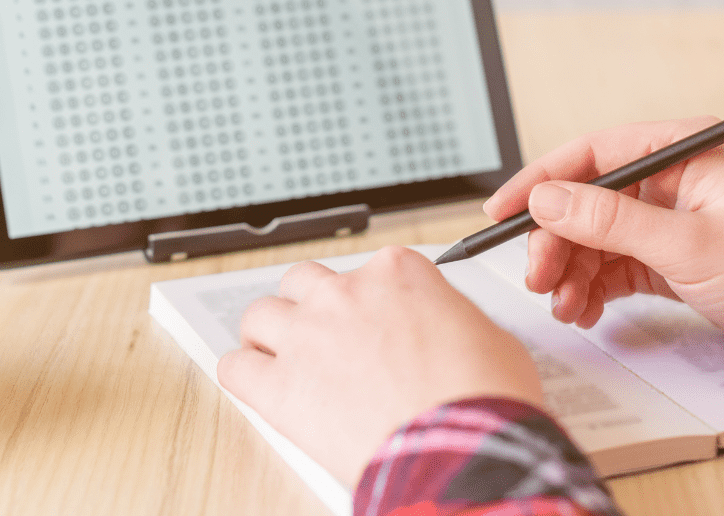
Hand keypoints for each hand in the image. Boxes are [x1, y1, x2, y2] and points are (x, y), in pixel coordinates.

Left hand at [216, 246, 542, 487]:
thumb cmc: (486, 401)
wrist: (467, 453)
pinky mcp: (280, 387)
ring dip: (269, 334)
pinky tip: (254, 384)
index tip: (373, 319)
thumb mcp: (489, 336)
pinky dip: (241, 374)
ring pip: (260, 314)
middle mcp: (345, 293)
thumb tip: (444, 330)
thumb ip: (450, 317)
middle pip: (304, 281)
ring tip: (279, 356)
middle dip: (310, 305)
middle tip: (321, 334)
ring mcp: (307, 335)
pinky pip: (235, 367)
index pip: (368, 269)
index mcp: (396, 272)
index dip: (371, 299)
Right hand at [484, 118, 723, 364]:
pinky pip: (612, 264)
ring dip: (570, 270)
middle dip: (556, 240)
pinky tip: (583, 308)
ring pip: (593, 236)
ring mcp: (667, 220)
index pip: (591, 155)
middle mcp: (670, 182)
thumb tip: (546, 199)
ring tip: (564, 303)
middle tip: (536, 274)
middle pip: (585, 200)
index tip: (502, 210)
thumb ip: (610, 220)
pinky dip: (591, 287)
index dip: (540, 181)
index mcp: (681, 153)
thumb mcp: (690, 245)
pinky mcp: (668, 257)